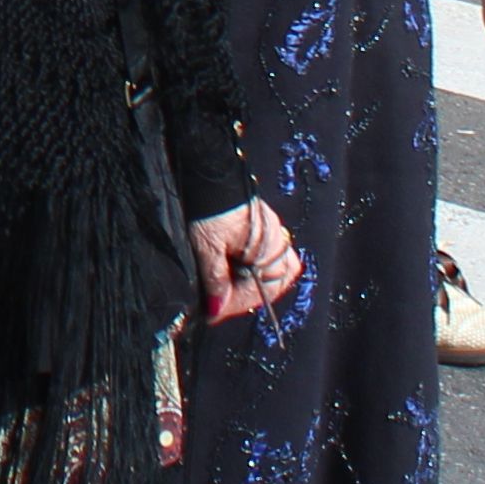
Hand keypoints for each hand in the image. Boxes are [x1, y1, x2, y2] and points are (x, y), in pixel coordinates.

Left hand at [189, 199, 301, 320]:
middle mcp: (277, 241)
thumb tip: (216, 310)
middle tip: (218, 301)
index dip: (234, 305)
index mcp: (270, 249)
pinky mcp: (260, 224)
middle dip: (245, 295)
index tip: (211, 313)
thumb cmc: (209, 208)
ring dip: (247, 281)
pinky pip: (262, 253)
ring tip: (222, 286)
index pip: (260, 292)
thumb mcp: (208, 248)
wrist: (206, 170)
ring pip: (268, 268)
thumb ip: (216, 281)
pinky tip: (227, 266)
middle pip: (272, 282)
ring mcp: (271, 231)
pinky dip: (246, 265)